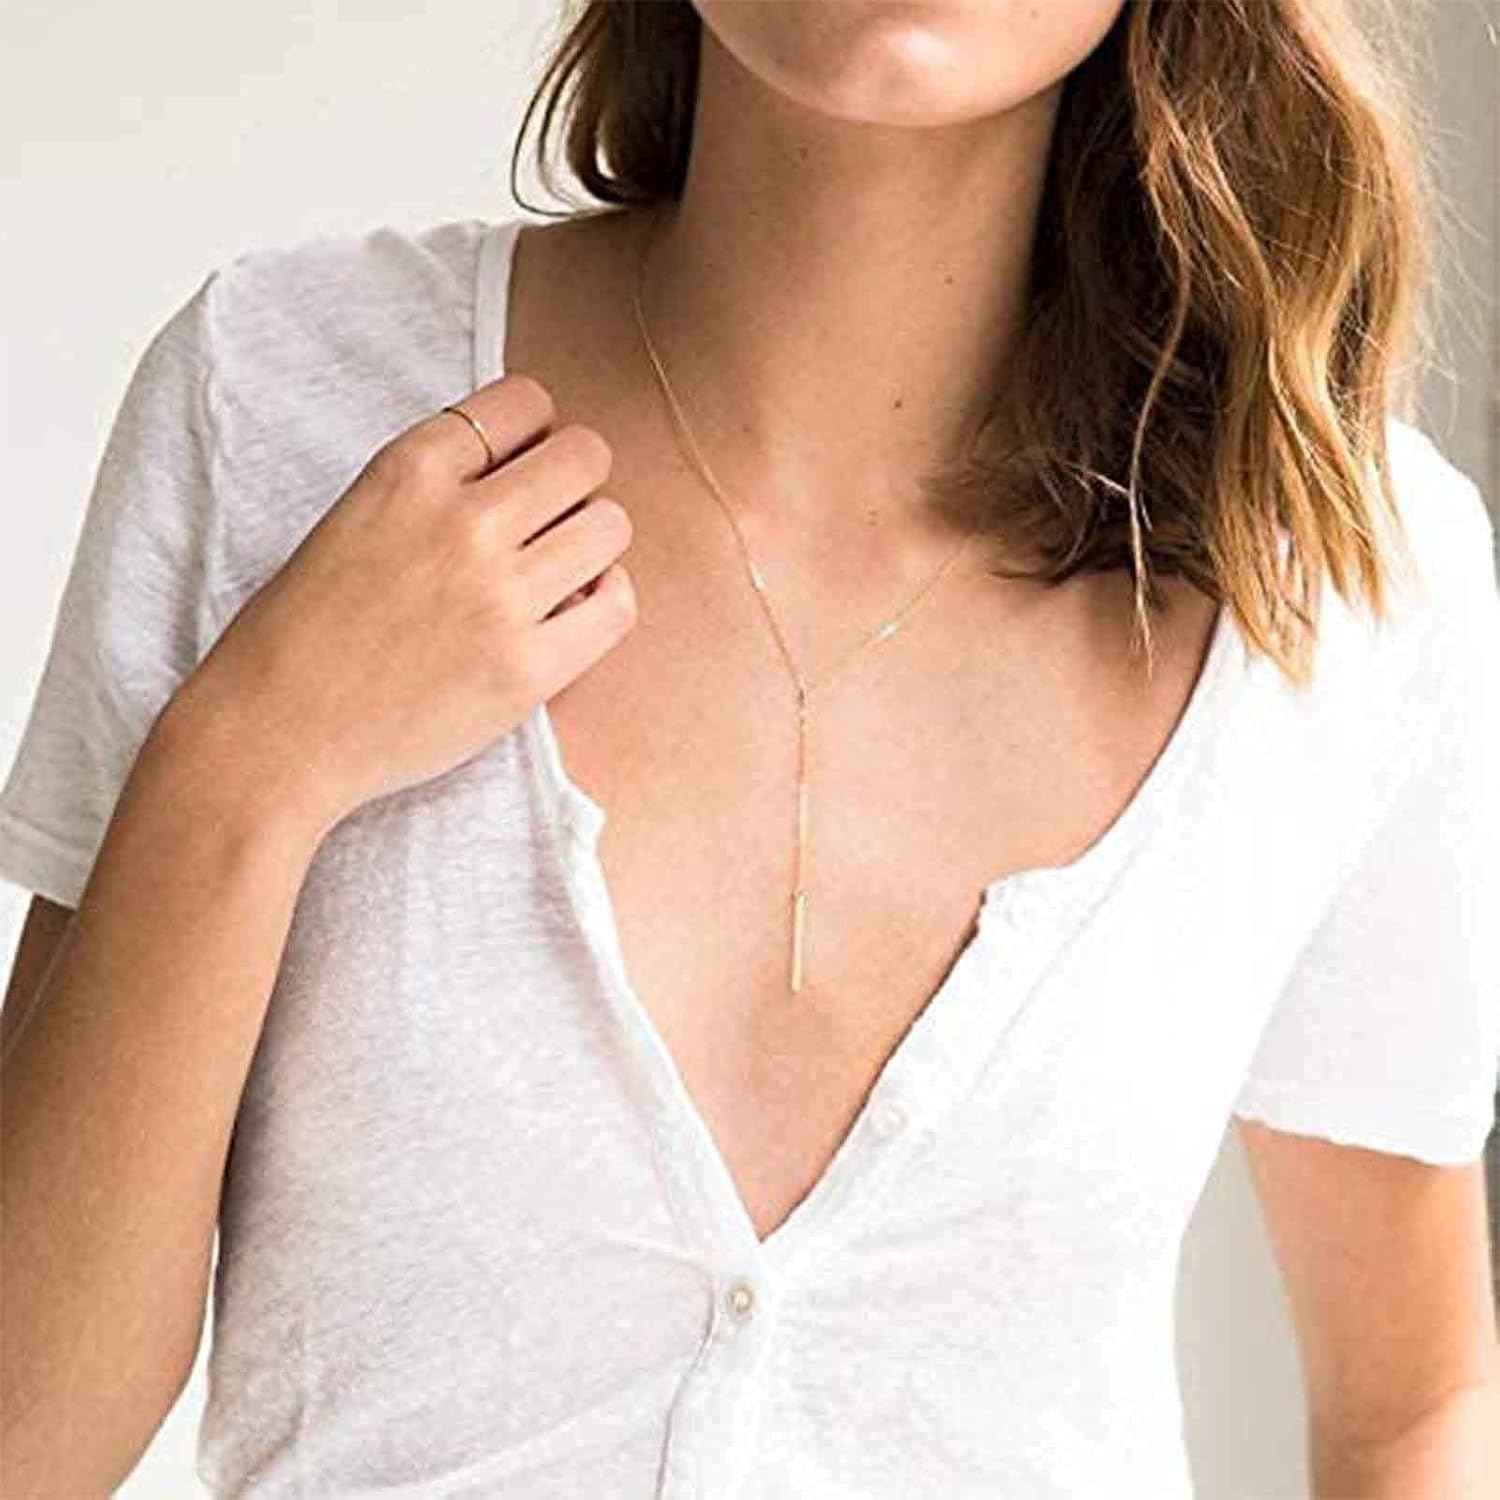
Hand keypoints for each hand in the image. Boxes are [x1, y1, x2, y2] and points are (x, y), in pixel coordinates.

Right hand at [181, 373, 636, 829]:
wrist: (276, 733)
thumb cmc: (304, 629)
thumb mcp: (356, 514)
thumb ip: (435, 482)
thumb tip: (527, 460)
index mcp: (408, 470)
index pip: (524, 401)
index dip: (536, 431)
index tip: (524, 463)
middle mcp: (462, 523)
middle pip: (585, 456)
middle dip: (576, 480)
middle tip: (551, 518)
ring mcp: (499, 597)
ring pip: (611, 525)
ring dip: (594, 540)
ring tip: (560, 567)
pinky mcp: (527, 669)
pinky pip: (617, 605)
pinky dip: (606, 600)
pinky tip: (573, 610)